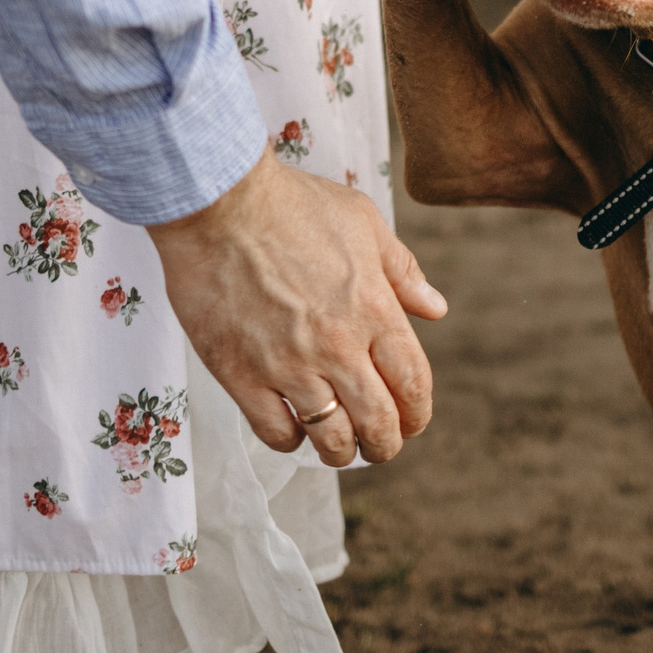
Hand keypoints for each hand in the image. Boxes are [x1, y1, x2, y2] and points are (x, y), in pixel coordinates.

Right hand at [148, 147, 446, 465]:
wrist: (217, 201)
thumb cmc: (292, 203)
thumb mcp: (363, 223)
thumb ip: (402, 271)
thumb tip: (436, 309)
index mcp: (374, 309)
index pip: (413, 383)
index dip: (418, 413)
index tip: (413, 421)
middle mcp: (338, 346)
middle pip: (378, 422)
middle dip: (386, 444)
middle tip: (380, 446)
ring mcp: (288, 364)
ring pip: (329, 437)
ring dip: (340, 452)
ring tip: (338, 448)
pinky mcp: (241, 374)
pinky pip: (275, 431)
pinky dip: (291, 440)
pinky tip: (293, 428)